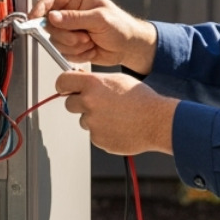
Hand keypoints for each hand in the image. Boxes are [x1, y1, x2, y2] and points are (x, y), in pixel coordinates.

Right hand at [28, 0, 157, 73]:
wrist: (129, 47)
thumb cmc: (121, 26)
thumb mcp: (100, 19)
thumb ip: (75, 18)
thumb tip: (52, 17)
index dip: (40, 8)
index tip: (35, 19)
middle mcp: (70, 13)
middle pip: (49, 24)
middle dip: (65, 35)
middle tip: (82, 37)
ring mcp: (70, 30)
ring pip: (56, 40)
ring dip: (74, 46)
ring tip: (91, 42)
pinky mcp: (71, 45)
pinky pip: (64, 52)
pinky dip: (78, 54)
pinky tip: (91, 49)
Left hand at [56, 70, 176, 155]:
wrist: (156, 121)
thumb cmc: (142, 99)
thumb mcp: (118, 80)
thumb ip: (96, 81)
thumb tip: (81, 82)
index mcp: (93, 84)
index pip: (63, 82)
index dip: (63, 85)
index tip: (64, 89)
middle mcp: (89, 103)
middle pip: (70, 103)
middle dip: (80, 103)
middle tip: (99, 104)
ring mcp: (92, 123)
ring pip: (84, 120)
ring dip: (94, 119)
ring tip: (116, 116)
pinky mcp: (98, 139)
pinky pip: (95, 134)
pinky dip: (104, 132)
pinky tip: (119, 126)